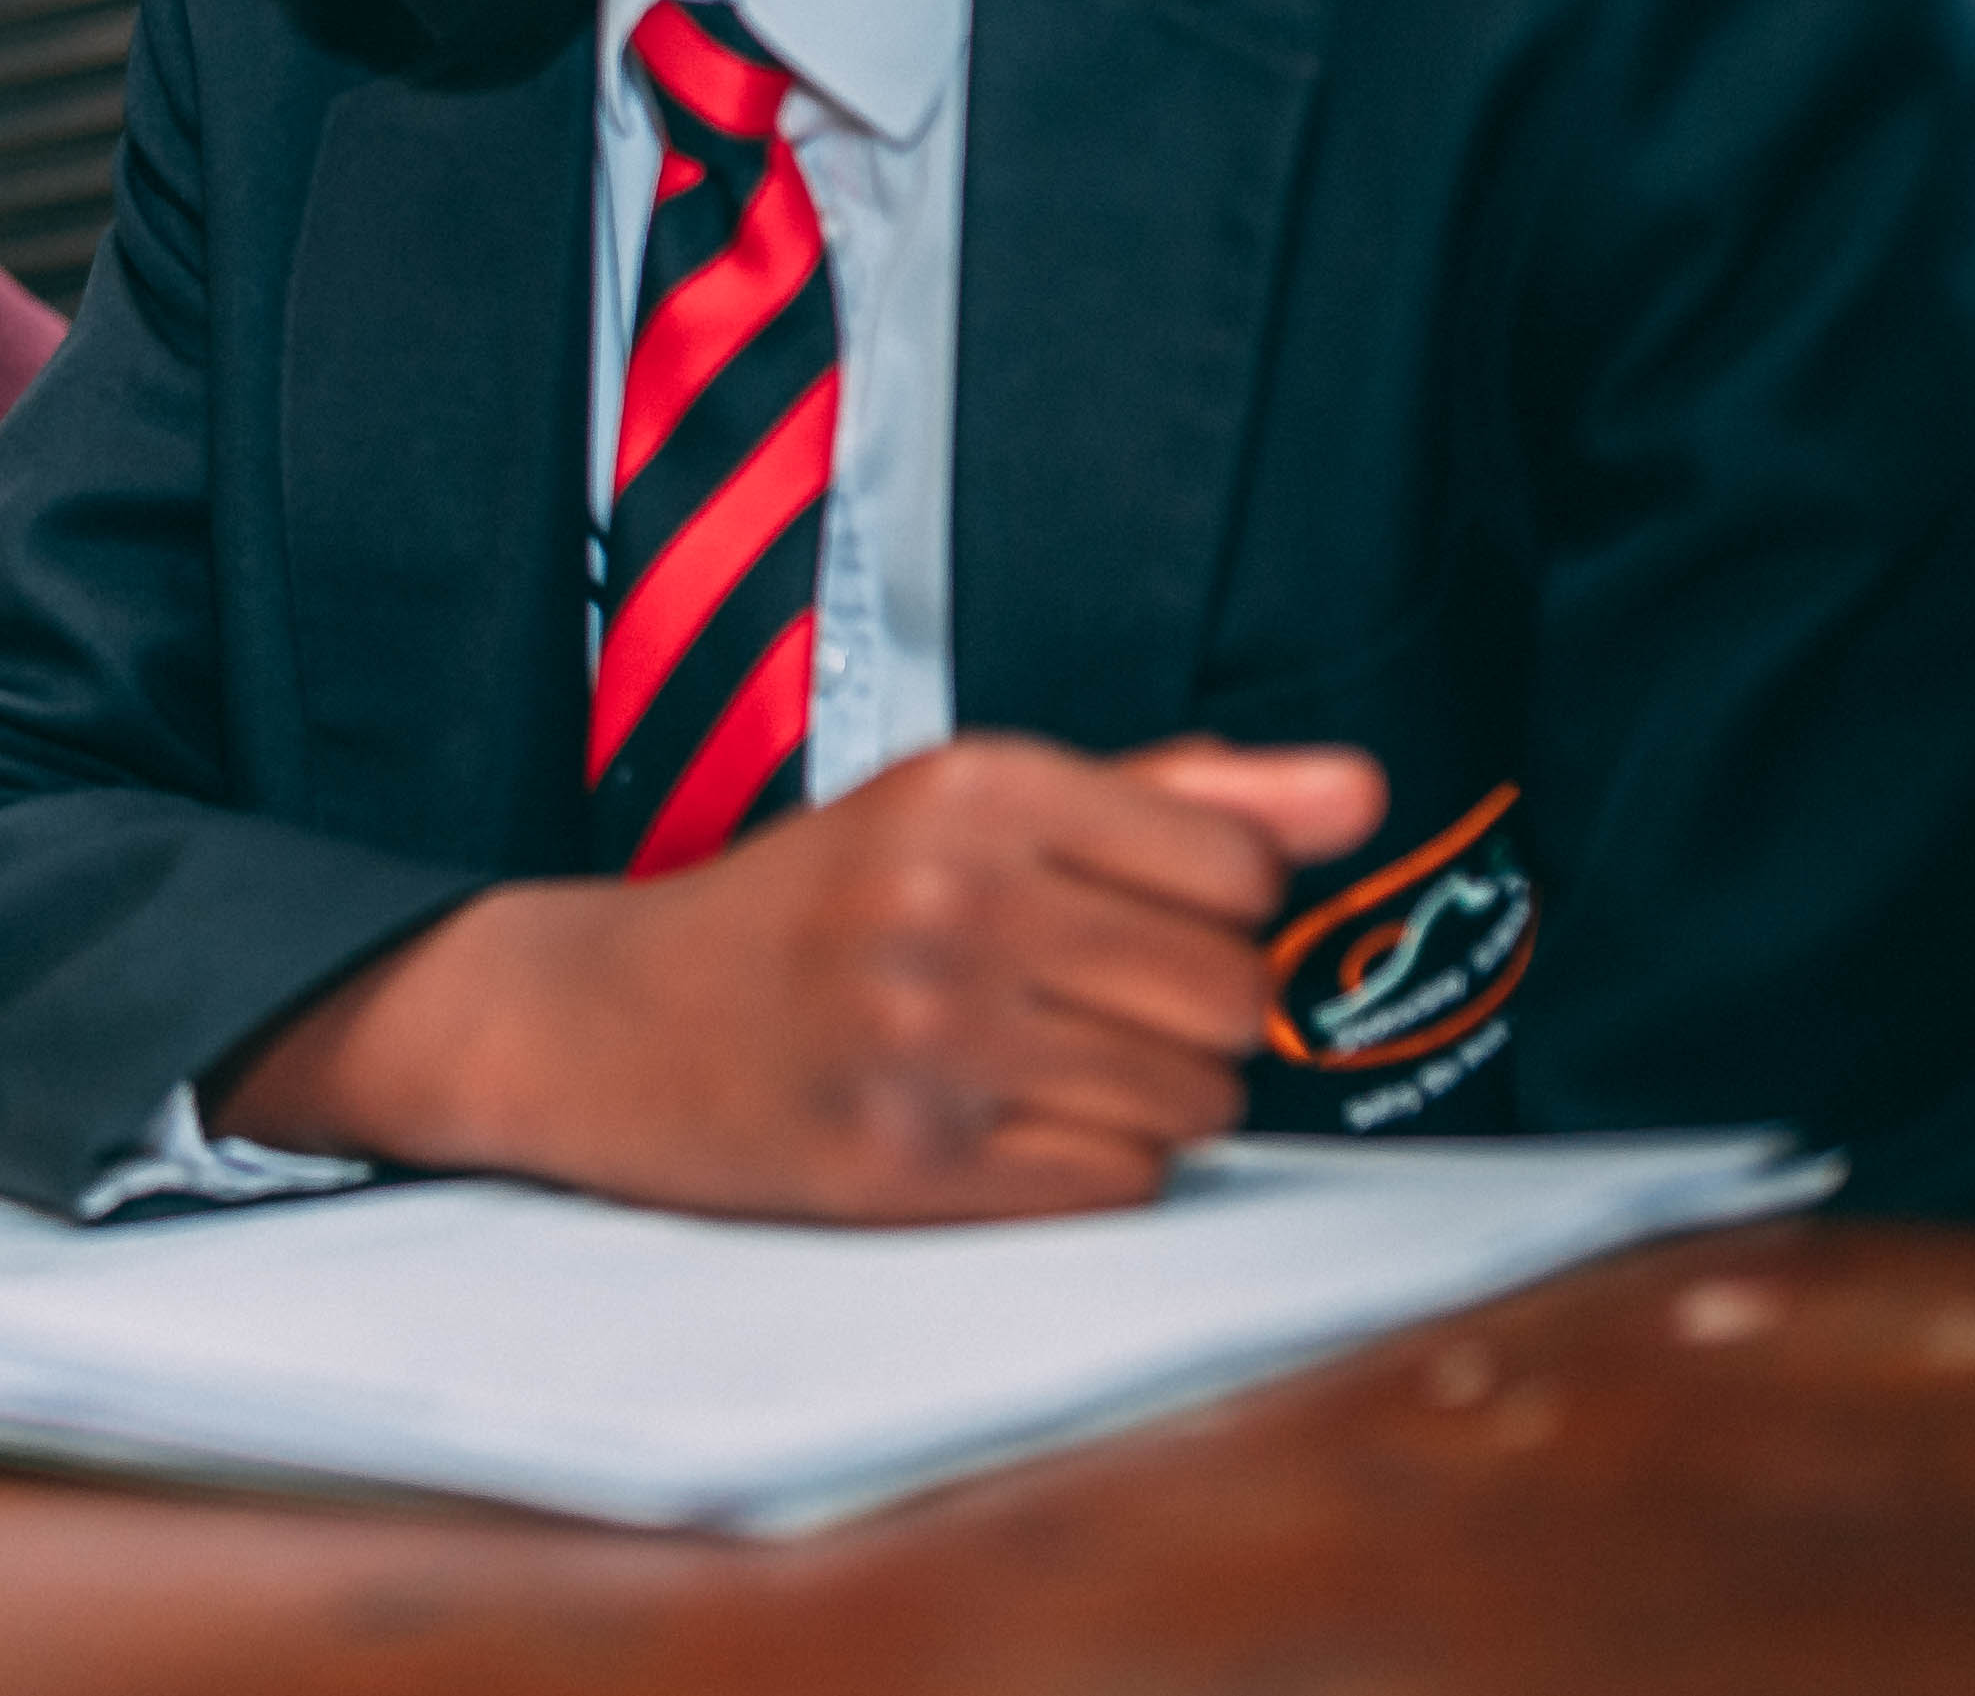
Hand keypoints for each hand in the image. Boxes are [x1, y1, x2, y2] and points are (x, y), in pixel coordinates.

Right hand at [215, 733, 1384, 1221]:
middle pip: (1234, 998)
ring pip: (1195, 1104)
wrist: (608, 1022)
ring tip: (1038, 1066)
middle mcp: (951, 898)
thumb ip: (1179, 802)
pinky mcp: (910, 1163)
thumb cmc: (818, 909)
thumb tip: (1366, 795)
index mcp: (975, 788)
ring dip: (1147, 1102)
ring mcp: (928, 1036)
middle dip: (1186, 1015)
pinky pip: (1121, 1186)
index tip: (1127, 916)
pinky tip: (1001, 1128)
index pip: (1243, 877)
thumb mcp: (972, 810)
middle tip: (1079, 1003)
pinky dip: (1088, 1170)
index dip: (1213, 913)